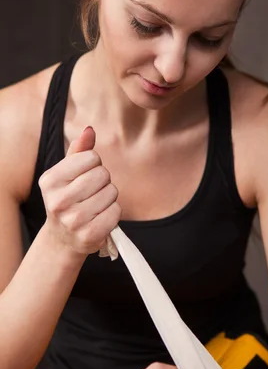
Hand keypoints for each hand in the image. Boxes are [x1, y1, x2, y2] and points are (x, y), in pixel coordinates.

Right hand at [39, 126, 120, 255]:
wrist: (63, 238)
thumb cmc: (69, 199)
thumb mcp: (68, 173)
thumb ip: (79, 151)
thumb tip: (89, 130)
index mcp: (50, 180)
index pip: (91, 157)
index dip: (94, 164)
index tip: (85, 176)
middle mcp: (57, 201)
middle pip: (102, 174)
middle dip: (104, 180)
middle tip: (92, 192)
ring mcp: (72, 220)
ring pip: (111, 192)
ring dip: (109, 196)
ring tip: (95, 205)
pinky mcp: (89, 235)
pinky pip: (116, 211)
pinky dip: (114, 212)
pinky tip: (100, 217)